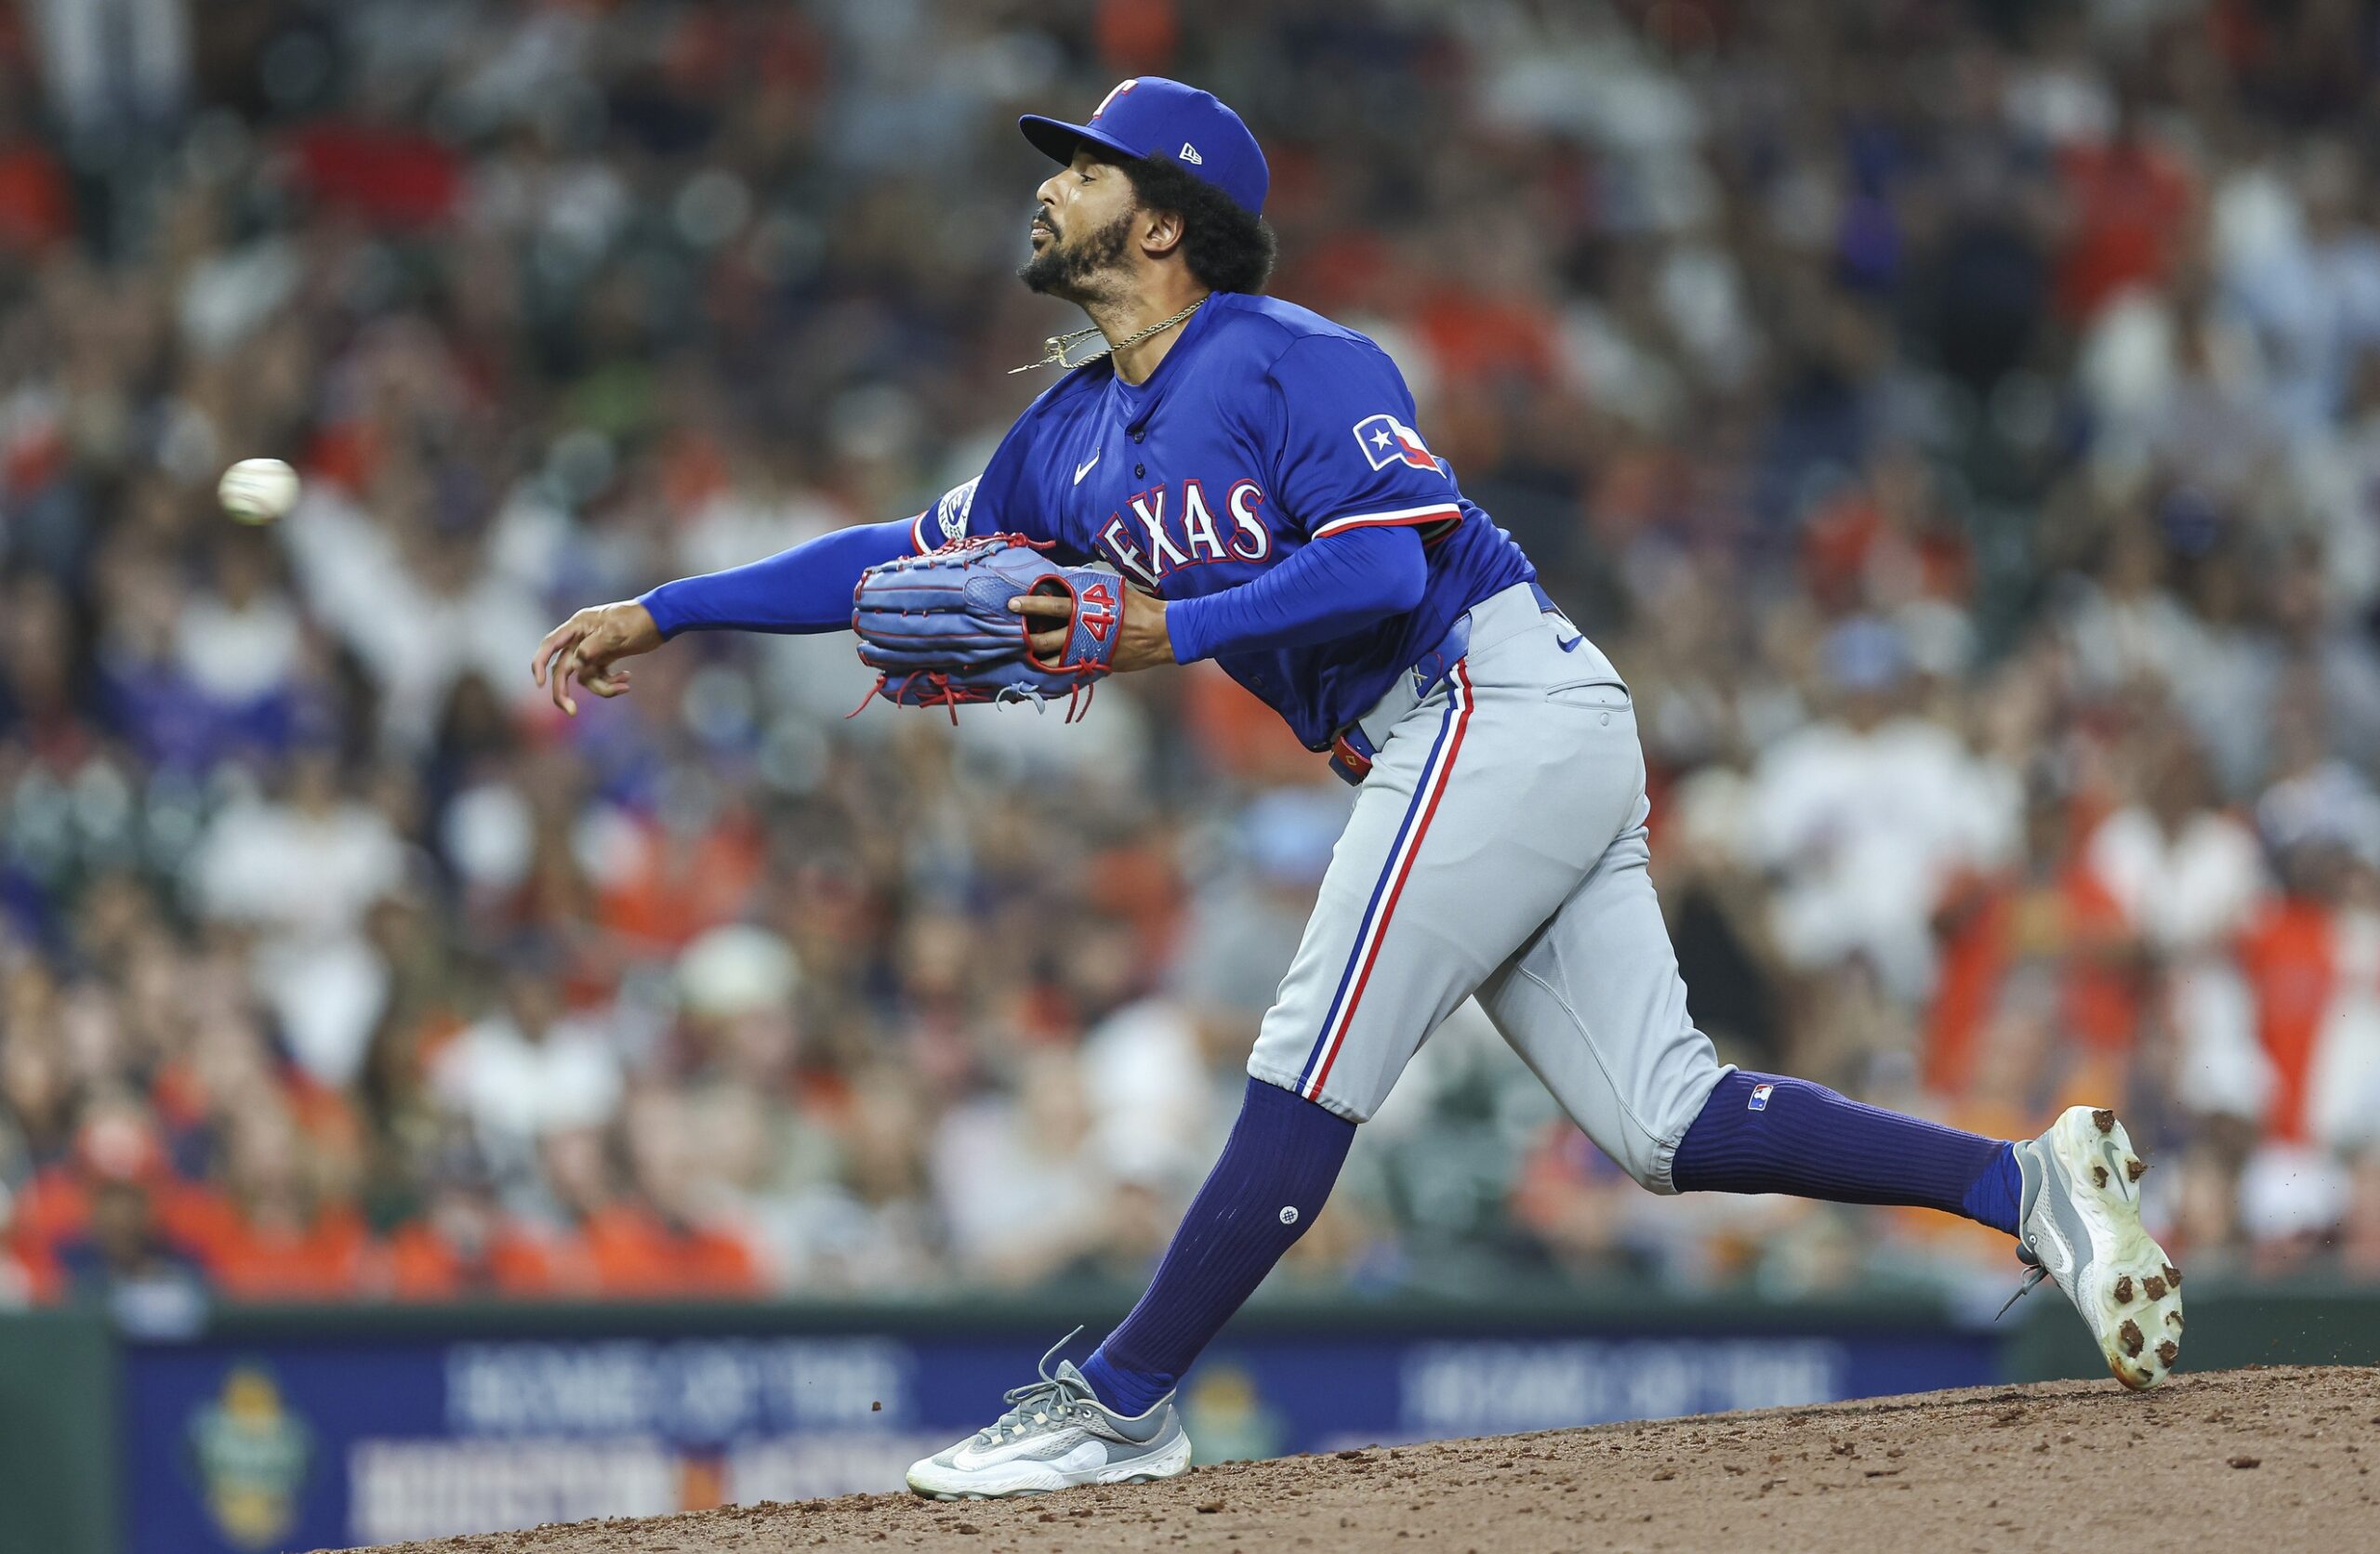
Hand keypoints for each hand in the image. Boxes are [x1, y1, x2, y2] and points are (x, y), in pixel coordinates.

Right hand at [531, 601, 662, 715]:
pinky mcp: (604, 659)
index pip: (550, 645)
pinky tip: (627, 679)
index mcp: (577, 627)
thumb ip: (595, 646)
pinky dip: (610, 684)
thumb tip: (576, 664)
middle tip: (572, 711)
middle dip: (565, 691)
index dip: (540, 663)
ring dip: (602, 687)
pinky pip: (599, 678)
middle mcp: (580, 639)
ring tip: (625, 685)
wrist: (660, 620)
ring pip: (584, 678)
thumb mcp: (617, 631)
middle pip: (563, 669)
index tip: (540, 683)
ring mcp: (591, 650)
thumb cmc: (637, 620)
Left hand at [1009, 584, 1170, 672]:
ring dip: (1039, 656)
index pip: (1053, 606)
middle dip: (1027, 637)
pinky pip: (1071, 669)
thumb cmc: (1140, 606)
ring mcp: (1090, 652)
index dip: (1031, 605)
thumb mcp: (1114, 590)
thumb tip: (1068, 580)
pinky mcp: (1097, 665)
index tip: (1013, 603)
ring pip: (1055, 660)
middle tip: (1014, 634)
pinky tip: (1047, 666)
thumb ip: (1090, 589)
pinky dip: (1057, 668)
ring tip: (1026, 651)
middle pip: (1046, 639)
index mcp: (1088, 610)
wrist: (1164, 633)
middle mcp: (1085, 633)